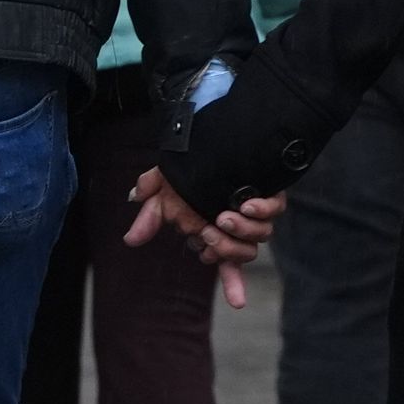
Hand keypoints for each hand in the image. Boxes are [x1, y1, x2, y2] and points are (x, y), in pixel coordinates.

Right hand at [125, 166, 286, 309]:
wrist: (208, 135)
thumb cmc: (186, 166)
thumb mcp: (163, 189)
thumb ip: (150, 216)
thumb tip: (129, 240)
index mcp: (215, 232)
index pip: (224, 263)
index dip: (223, 267)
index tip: (208, 254)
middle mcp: (238, 227)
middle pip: (240, 254)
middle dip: (227, 246)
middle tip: (211, 229)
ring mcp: (255, 213)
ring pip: (259, 236)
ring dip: (242, 230)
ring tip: (226, 215)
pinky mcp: (270, 196)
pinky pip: (274, 211)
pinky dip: (262, 211)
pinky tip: (248, 204)